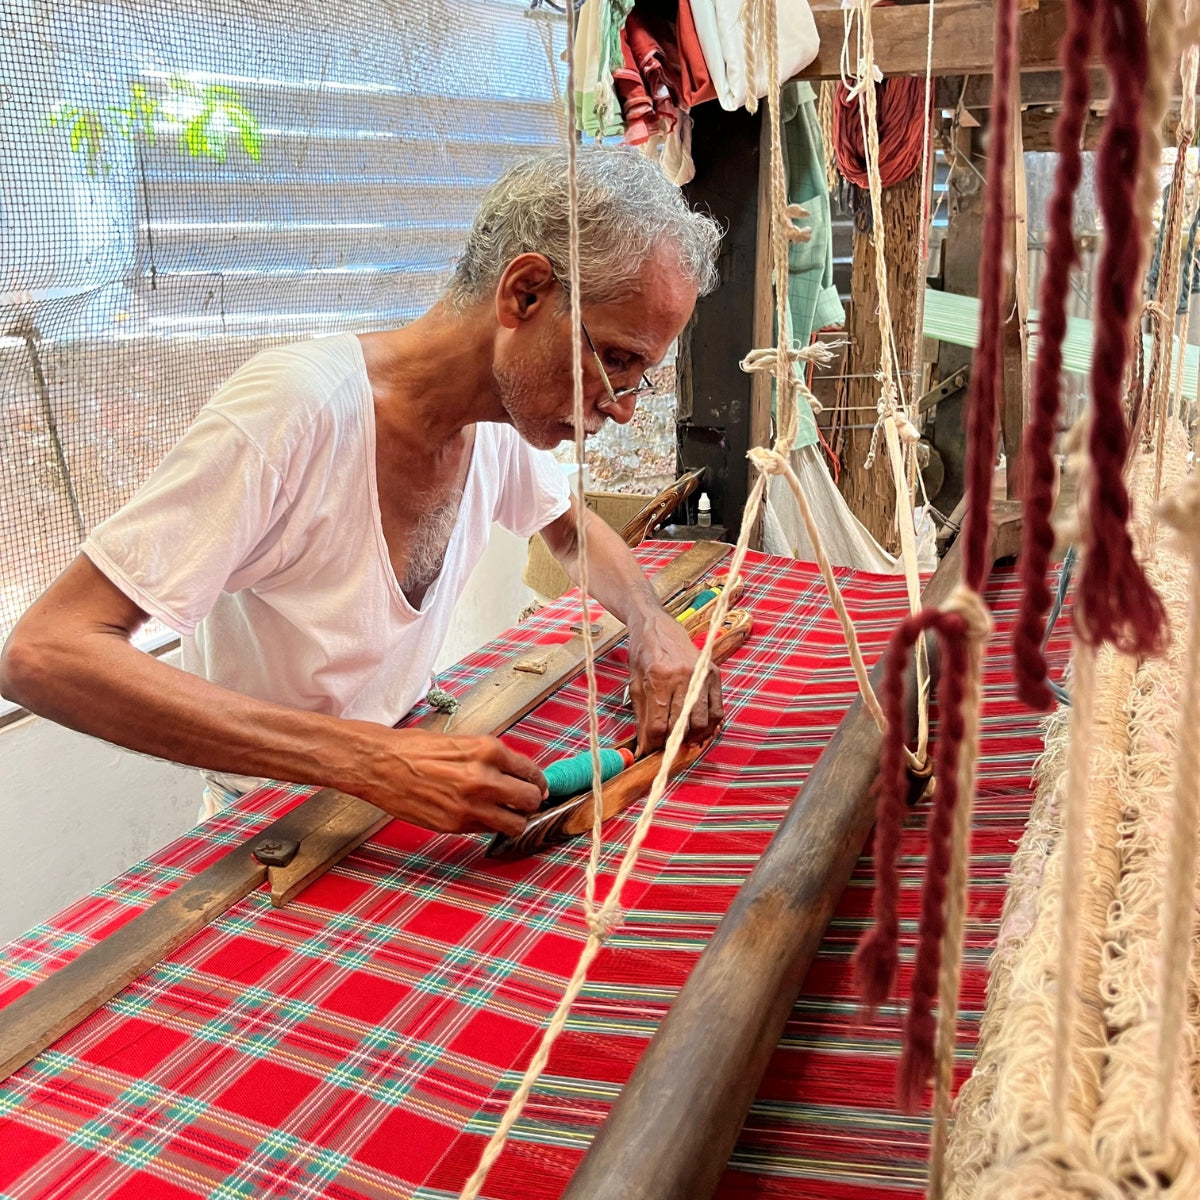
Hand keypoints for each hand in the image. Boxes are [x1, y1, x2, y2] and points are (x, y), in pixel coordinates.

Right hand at [353, 728, 546, 835]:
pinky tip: (482, 816)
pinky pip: (488, 830)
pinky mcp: (456, 824)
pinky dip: (491, 826)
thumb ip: (491, 758)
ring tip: (507, 814)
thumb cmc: (415, 749)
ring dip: (516, 820)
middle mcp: (484, 778)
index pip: (532, 772)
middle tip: (525, 801)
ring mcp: (470, 805)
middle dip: (531, 801)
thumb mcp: (463, 742)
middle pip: (531, 799)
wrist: (381, 764)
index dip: (538, 781)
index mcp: (488, 750)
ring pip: (516, 823)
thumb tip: (517, 773)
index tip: (538, 786)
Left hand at [627, 609, 723, 755]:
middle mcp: (684, 676)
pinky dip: (710, 725)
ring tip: (681, 741)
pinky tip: (699, 730)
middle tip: (663, 748)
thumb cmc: (643, 651)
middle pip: (682, 726)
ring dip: (692, 737)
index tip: (647, 751)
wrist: (656, 623)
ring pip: (702, 721)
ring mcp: (702, 675)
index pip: (659, 724)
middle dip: (671, 743)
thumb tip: (645, 744)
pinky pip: (717, 710)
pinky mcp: (714, 674)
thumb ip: (642, 715)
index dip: (652, 743)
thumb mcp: (635, 682)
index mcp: (660, 677)